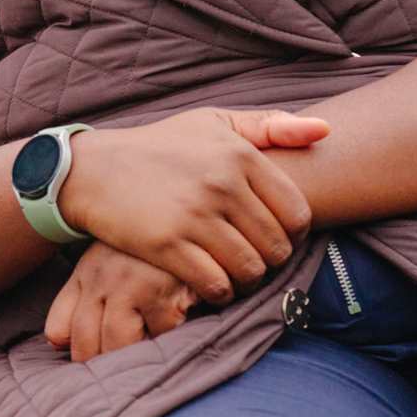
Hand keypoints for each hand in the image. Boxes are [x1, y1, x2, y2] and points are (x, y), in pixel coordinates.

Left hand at [46, 242, 195, 362]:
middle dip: (102, 364)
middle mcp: (100, 281)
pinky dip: (169, 336)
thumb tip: (55, 343)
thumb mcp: (107, 265)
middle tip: (122, 373)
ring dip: (135, 353)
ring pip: (118, 345)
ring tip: (150, 346)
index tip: (84, 366)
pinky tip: (179, 321)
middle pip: (86, 345)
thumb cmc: (146, 249)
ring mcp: (128, 286)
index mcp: (85, 276)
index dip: (70, 352)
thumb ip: (78, 301)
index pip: (59, 326)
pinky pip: (160, 334)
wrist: (182, 216)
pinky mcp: (161, 291)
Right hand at [57, 108, 323, 304]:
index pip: (297, 213)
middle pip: (276, 246)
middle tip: (250, 260)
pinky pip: (216, 284)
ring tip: (232, 274)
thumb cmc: (157, 147)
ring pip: (250, 269)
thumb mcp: (211, 123)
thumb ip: (270, 125)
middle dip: (269, 260)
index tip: (273, 237)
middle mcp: (221, 184)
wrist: (89, 170)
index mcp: (238, 155)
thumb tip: (326, 132)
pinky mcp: (167, 244)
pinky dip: (219, 292)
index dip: (292, 235)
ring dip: (245, 280)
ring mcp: (193, 216)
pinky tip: (209, 285)